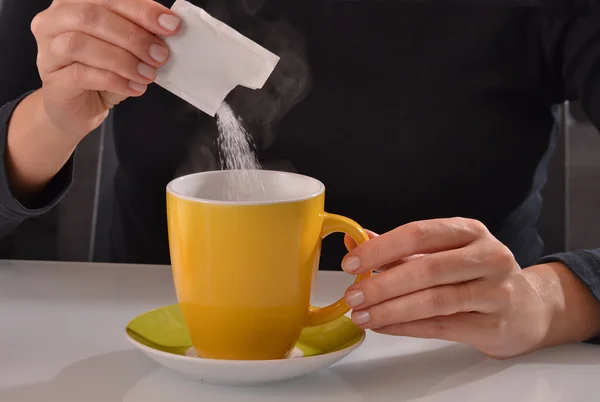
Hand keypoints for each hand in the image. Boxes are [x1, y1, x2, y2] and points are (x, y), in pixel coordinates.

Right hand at [30, 0, 180, 137]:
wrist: (81, 108)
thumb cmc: (102, 72)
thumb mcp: (125, 48)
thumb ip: (140, 33)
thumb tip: (169, 28)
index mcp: (74, 3)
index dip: (141, 9)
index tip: (171, 25)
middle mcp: (55, 21)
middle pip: (91, 16)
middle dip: (133, 35)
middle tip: (160, 55)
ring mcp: (48, 50)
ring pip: (81, 44)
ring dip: (123, 60)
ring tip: (149, 75)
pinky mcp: (53, 80)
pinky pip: (81, 75)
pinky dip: (114, 81)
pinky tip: (135, 88)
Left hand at [342, 218, 554, 357]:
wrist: (528, 308)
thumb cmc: (477, 274)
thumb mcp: (443, 252)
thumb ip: (400, 248)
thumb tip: (355, 241)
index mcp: (470, 231)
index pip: (419, 234)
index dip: (381, 248)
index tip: (351, 261)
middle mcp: (487, 256)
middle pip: (427, 269)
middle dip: (382, 284)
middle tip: (353, 295)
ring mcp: (495, 291)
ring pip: (434, 300)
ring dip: (390, 310)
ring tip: (362, 315)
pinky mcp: (494, 324)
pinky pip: (441, 326)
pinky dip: (406, 327)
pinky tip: (383, 326)